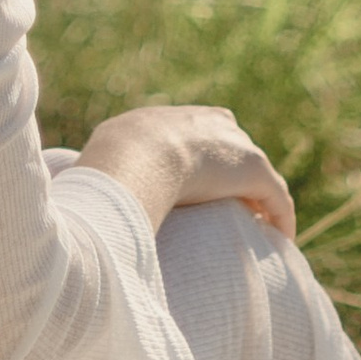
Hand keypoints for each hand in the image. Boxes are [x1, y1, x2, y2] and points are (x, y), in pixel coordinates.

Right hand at [77, 101, 295, 238]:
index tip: (200, 187)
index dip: (203, 158)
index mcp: (172, 120)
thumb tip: (78, 200)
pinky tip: (282, 239)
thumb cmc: (110, 162)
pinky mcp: (253, 169)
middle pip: (232, 147)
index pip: (198, 133)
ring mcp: (232, 144)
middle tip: (233, 209)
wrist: (135, 153)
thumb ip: (102, 177)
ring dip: (257, 198)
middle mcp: (208, 123)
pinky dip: (280, 216)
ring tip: (259, 226)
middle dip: (234, 176)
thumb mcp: (100, 162)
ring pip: (255, 174)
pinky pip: (275, 196)